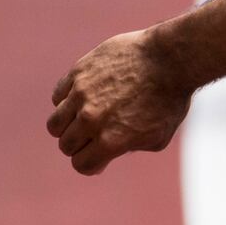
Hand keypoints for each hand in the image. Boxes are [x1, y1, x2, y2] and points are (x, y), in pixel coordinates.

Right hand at [46, 29, 191, 175]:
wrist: (170, 59)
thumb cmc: (170, 101)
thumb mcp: (157, 137)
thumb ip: (128, 148)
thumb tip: (107, 153)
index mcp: (111, 141)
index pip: (81, 165)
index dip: (91, 164)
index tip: (99, 157)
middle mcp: (91, 120)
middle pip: (66, 145)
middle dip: (79, 146)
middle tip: (94, 136)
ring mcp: (82, 95)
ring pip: (55, 123)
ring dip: (67, 126)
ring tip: (83, 119)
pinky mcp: (78, 73)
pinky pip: (58, 96)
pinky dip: (66, 101)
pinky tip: (83, 98)